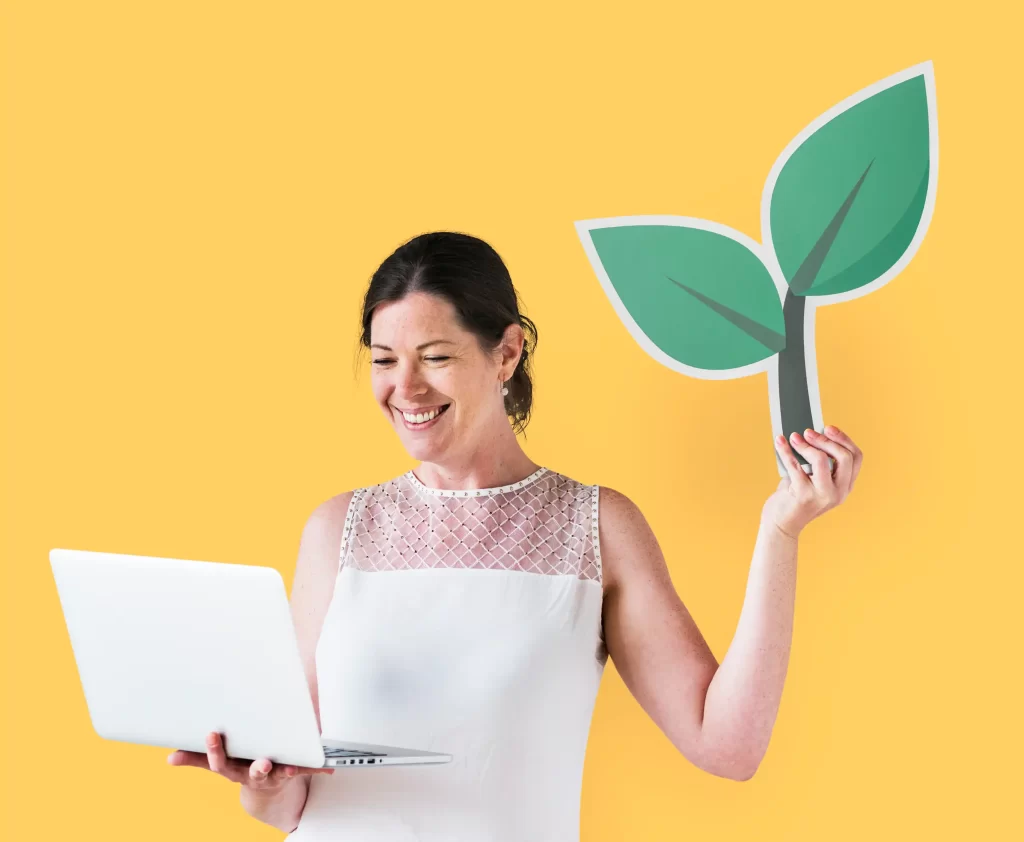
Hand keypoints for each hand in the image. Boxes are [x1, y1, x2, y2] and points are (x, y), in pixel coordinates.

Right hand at [167, 731, 334, 790]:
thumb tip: (170, 758)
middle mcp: (253, 774)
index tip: (212, 734)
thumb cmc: (241, 767)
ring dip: (287, 771)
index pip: (221, 762)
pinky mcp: (292, 773)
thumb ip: (196, 759)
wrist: (266, 791)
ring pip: (280, 774)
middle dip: (257, 767)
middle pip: (253, 772)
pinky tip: (327, 767)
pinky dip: (316, 767)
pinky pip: (306, 769)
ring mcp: (274, 775)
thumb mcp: (220, 763)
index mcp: (234, 769)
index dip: (215, 750)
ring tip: (292, 769)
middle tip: (262, 763)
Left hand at [764, 425, 862, 538]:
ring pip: (822, 460)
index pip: (856, 457)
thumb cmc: (795, 497)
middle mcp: (838, 492)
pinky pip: (795, 466)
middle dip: (826, 439)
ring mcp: (823, 495)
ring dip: (805, 444)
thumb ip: (818, 461)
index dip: (844, 439)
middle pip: (844, 457)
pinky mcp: (804, 496)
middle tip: (808, 431)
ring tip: (794, 437)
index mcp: (845, 486)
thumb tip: (809, 432)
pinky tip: (780, 442)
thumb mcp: (813, 479)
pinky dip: (785, 450)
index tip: (828, 428)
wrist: (781, 524)